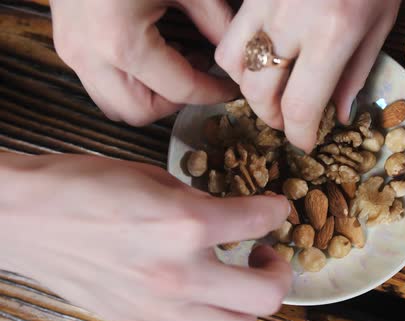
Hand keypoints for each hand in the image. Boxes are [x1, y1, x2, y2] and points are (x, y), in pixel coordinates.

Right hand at [0, 154, 291, 320]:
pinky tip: (201, 295)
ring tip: (239, 281)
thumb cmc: (81, 187)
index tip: (277, 207)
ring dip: (248, 305)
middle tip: (266, 255)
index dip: (278, 210)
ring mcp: (157, 308)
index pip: (260, 222)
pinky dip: (209, 317)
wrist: (25, 218)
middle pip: (264, 297)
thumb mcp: (154, 178)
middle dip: (278, 273)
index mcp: (185, 224)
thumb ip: (200, 202)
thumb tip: (227, 214)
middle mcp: (178, 274)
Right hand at [49, 0, 238, 125]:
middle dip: (177, 102)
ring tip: (177, 65)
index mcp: (121, 42)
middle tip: (201, 79)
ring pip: (115, 106)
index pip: (180, 89)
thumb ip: (216, 22)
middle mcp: (90, 57)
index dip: (213, 93)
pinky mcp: (66, 45)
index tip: (232, 88)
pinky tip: (154, 55)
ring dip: (150, 98)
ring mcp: (72, 53)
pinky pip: (101, 85)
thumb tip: (235, 55)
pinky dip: (131, 83)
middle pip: (140, 112)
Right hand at [215, 0, 401, 151]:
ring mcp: (265, 5)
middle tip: (291, 122)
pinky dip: (237, 62)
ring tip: (273, 95)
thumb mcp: (380, 25)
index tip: (305, 142)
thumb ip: (355, 73)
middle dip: (274, 119)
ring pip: (236, 69)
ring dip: (252, 93)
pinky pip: (229, 39)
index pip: (300, 106)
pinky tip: (258, 64)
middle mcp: (292, 22)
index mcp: (333, 34)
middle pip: (262, 94)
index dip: (299, 134)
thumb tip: (336, 115)